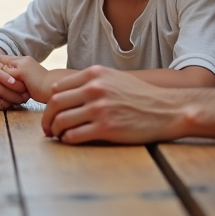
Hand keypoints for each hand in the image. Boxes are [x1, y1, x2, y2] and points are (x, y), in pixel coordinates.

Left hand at [0, 55, 55, 101]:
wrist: (55, 90)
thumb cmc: (44, 90)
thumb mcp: (29, 82)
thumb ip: (19, 79)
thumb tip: (4, 83)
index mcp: (24, 60)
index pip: (2, 60)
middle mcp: (22, 59)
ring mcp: (22, 64)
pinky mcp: (22, 72)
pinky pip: (4, 76)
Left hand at [41, 65, 189, 143]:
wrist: (167, 110)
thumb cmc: (141, 96)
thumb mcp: (115, 78)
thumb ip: (91, 81)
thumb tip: (65, 92)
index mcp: (94, 74)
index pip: (59, 88)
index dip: (50, 103)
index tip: (50, 112)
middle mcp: (94, 88)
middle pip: (56, 104)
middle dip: (47, 118)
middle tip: (47, 128)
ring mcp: (100, 108)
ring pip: (62, 121)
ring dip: (56, 131)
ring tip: (57, 136)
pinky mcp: (106, 127)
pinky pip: (75, 135)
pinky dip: (68, 139)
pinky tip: (71, 140)